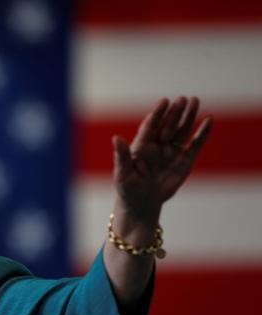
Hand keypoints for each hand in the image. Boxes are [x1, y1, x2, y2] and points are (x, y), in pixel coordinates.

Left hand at [112, 96, 212, 221]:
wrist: (141, 205)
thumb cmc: (128, 189)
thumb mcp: (123, 174)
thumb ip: (122, 155)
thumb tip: (116, 138)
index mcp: (141, 146)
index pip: (150, 126)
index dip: (157, 114)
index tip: (164, 101)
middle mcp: (157, 145)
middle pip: (168, 125)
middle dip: (175, 112)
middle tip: (183, 99)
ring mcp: (171, 152)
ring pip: (181, 130)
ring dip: (188, 116)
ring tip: (195, 101)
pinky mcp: (184, 160)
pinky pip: (194, 144)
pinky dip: (202, 133)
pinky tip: (209, 120)